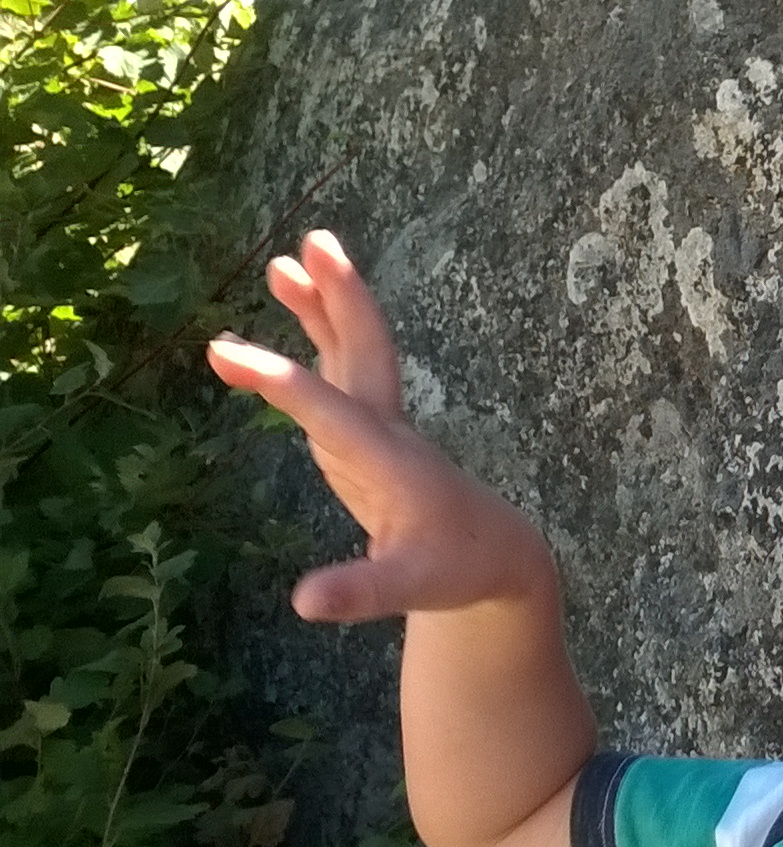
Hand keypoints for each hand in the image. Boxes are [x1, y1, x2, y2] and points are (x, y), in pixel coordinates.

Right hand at [206, 230, 553, 622]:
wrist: (497, 559)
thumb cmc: (457, 570)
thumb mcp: (410, 587)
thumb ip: (361, 591)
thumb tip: (305, 603)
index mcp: (390, 459)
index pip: (328, 409)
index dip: (277, 382)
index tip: (222, 351)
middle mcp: (387, 430)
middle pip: (366, 350)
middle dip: (340, 298)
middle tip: (313, 243)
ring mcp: (380, 428)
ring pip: (354, 353)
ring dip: (326, 307)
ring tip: (285, 263)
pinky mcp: (370, 435)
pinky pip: (341, 374)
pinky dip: (320, 339)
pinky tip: (298, 311)